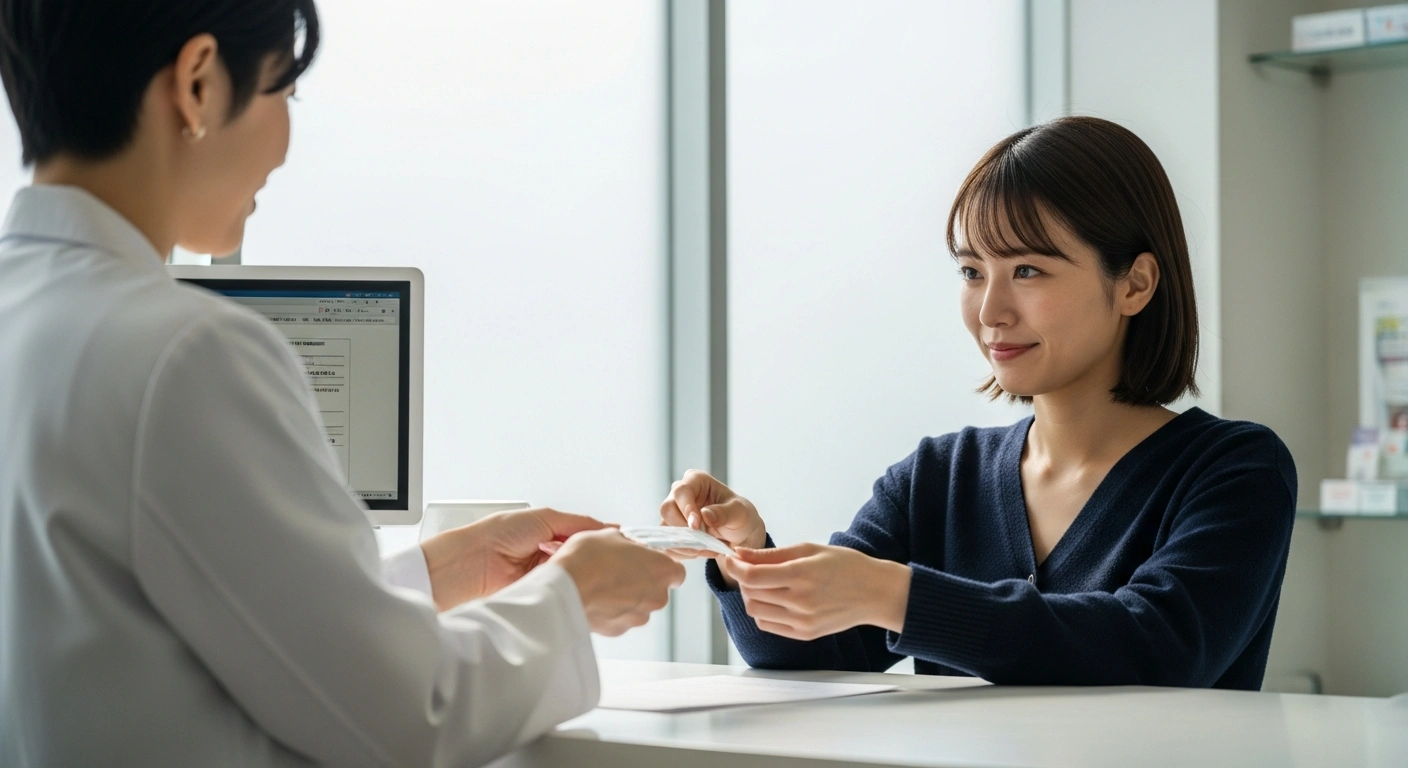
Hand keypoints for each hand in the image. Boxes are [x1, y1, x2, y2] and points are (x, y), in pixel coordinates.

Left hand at [419, 507, 605, 610]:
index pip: (584, 535)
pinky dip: (574, 589)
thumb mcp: (543, 518)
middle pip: (584, 557)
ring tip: (602, 572)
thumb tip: (606, 527)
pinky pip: (565, 591)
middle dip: (598, 558)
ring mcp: (545, 575)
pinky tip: (584, 586)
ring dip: (586, 574)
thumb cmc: (495, 535)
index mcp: (548, 532)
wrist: (469, 565)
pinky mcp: (541, 594)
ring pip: (577, 575)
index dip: (603, 539)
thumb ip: (576, 522)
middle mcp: (547, 554)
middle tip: (618, 560)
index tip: (624, 544)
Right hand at [551, 529, 686, 635]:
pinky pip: (620, 618)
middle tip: (618, 570)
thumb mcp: (610, 535)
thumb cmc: (589, 557)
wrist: (564, 589)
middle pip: (657, 590)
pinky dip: (611, 611)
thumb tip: (626, 546)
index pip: (676, 572)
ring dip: (625, 598)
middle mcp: (657, 597)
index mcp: (662, 570)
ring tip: (601, 585)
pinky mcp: (619, 630)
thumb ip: (627, 543)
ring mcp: (638, 617)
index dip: (661, 566)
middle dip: (642, 582)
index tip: (646, 562)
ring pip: (638, 606)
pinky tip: (594, 599)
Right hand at [659, 470, 766, 567]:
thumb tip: (705, 514)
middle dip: (684, 529)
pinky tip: (701, 552)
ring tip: (707, 549)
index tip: (696, 526)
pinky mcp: (671, 531)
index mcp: (695, 480)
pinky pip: (668, 544)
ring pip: (665, 529)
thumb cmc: (739, 516)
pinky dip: (684, 552)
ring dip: (685, 544)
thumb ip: (724, 513)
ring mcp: (673, 513)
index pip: (681, 491)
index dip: (686, 509)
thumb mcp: (739, 512)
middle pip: (667, 509)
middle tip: (703, 542)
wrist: (739, 536)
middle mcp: (679, 494)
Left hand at [720, 543, 910, 640]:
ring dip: (751, 596)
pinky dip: (763, 611)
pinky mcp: (804, 634)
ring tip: (763, 583)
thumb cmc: (845, 566)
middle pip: (750, 594)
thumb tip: (740, 553)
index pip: (752, 576)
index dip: (735, 567)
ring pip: (755, 611)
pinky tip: (774, 599)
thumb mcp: (809, 550)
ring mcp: (802, 622)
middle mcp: (800, 602)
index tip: (730, 558)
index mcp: (801, 575)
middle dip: (742, 579)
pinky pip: (768, 625)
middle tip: (749, 568)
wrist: (875, 593)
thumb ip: (771, 554)